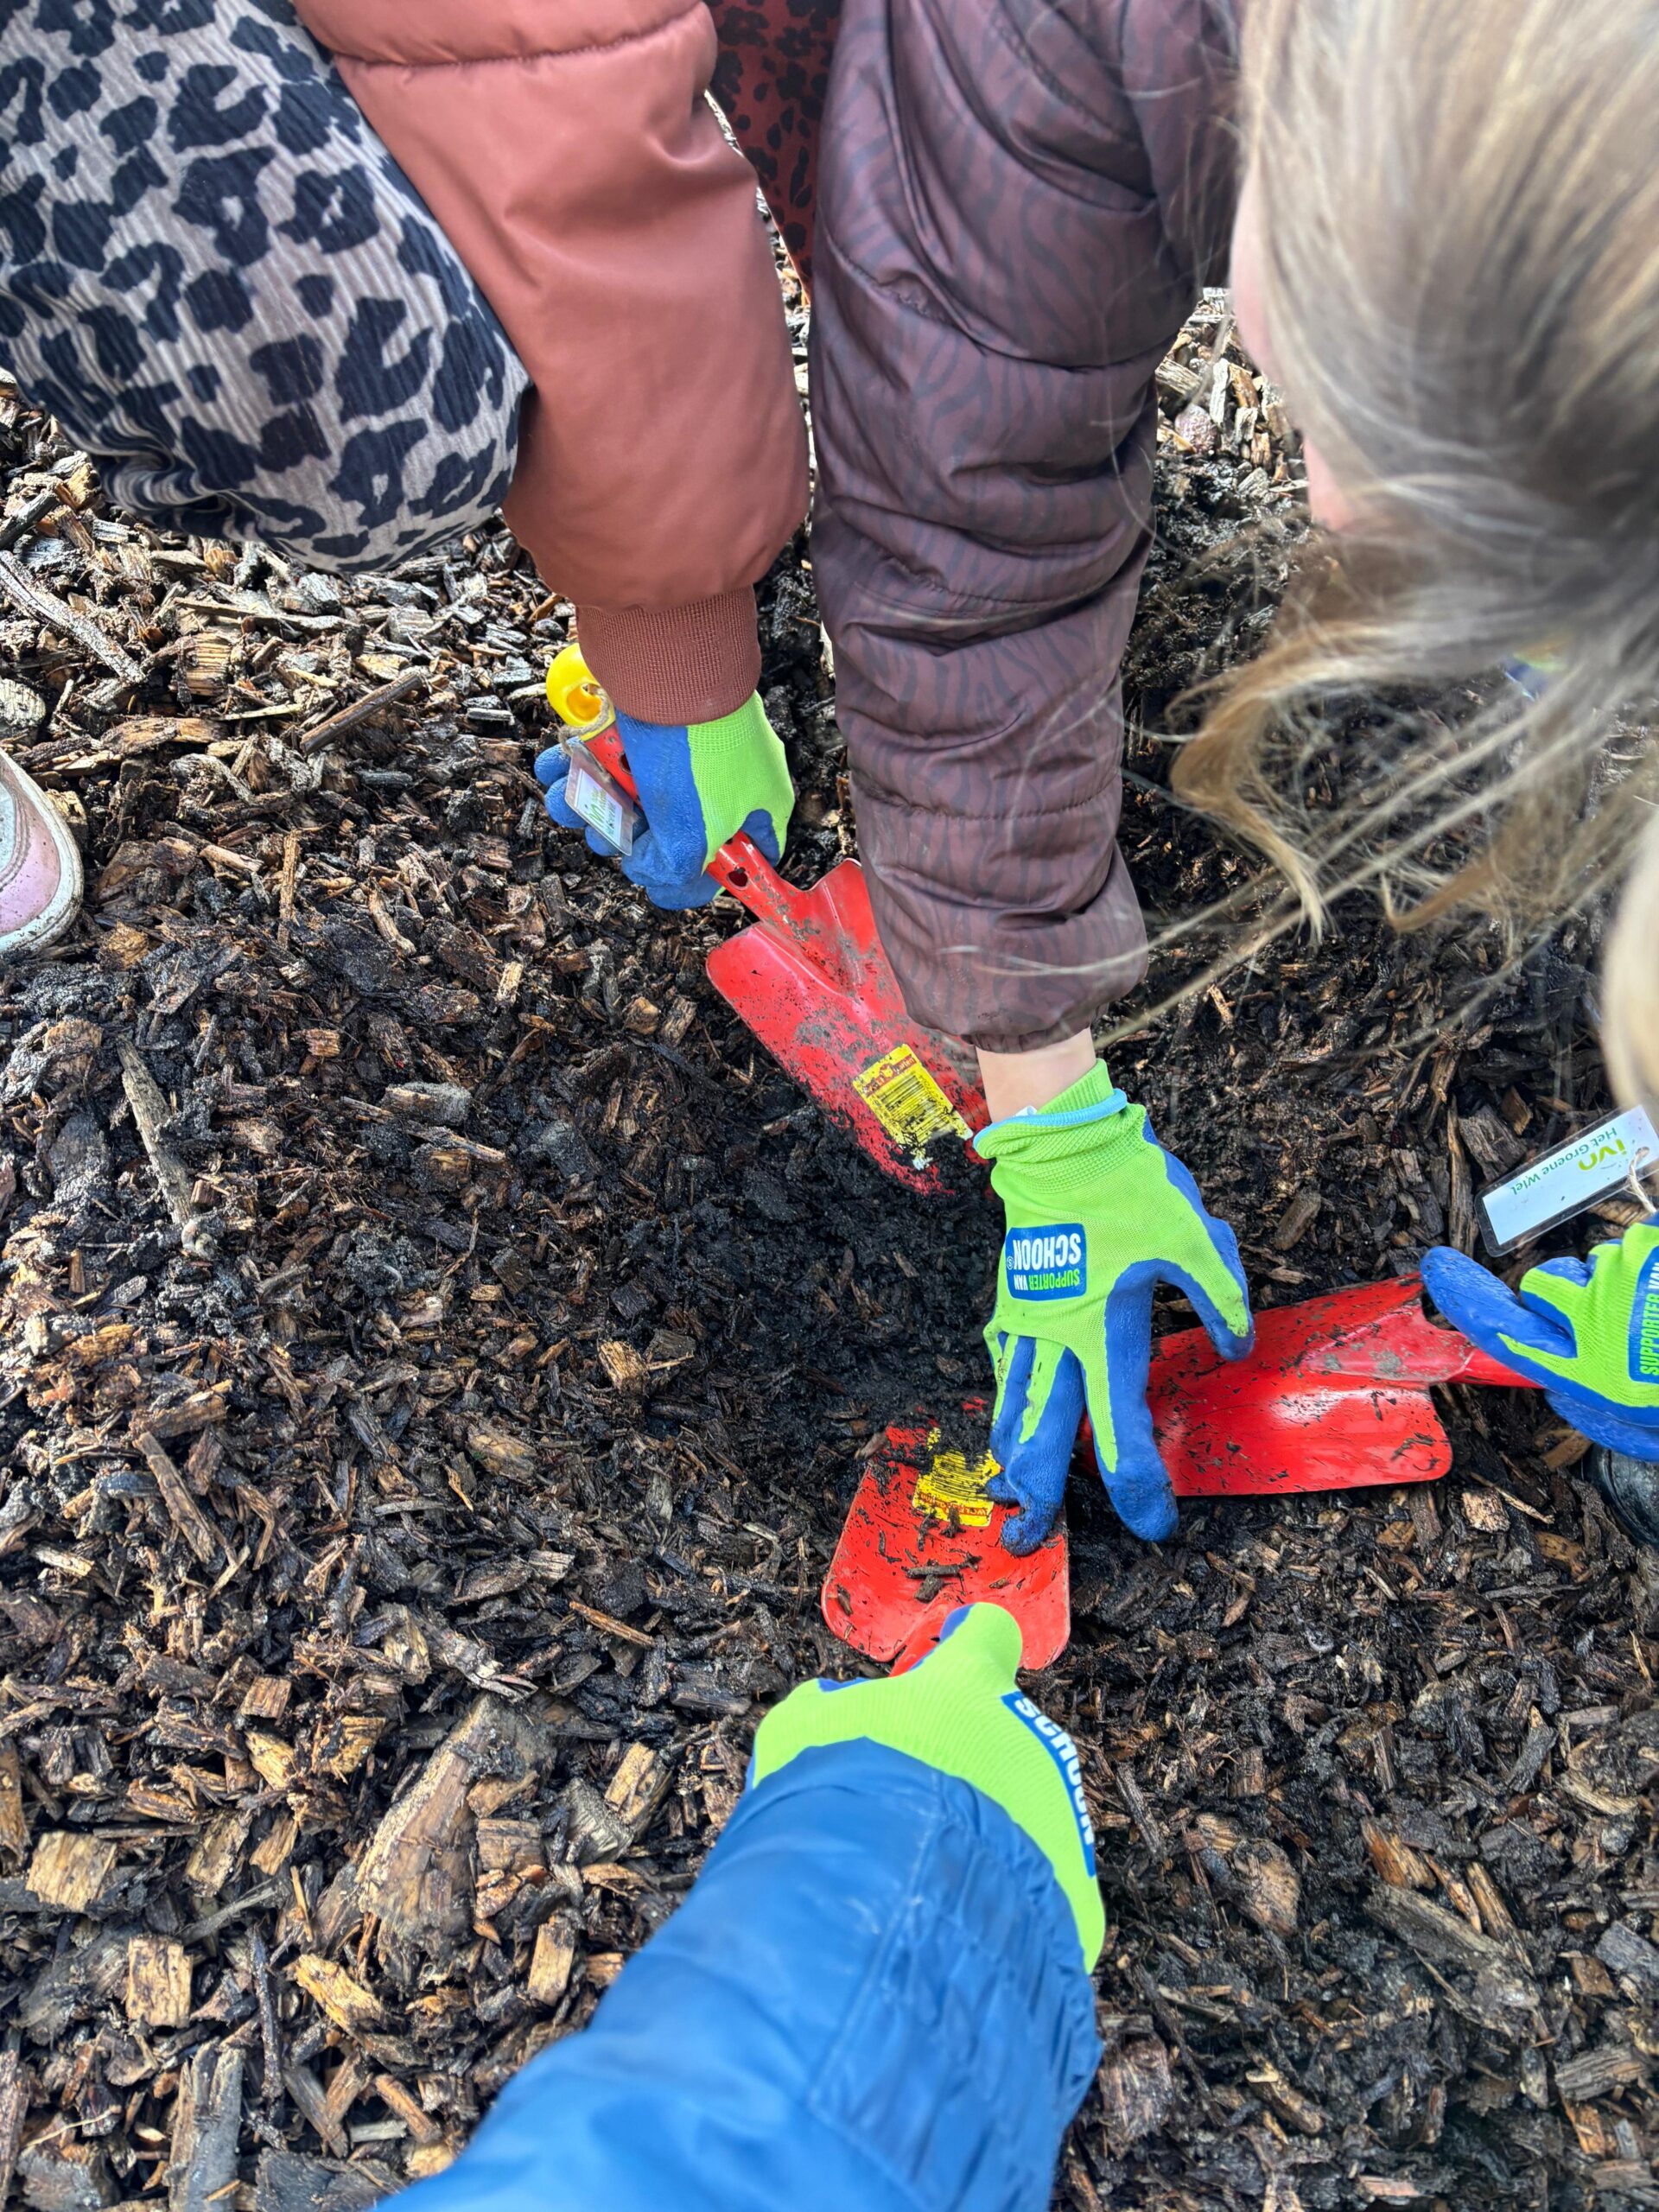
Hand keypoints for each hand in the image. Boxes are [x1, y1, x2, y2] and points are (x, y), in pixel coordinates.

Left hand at [535, 691, 792, 908]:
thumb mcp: (692, 830)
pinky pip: (613, 754)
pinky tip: (558, 768)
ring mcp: (684, 747)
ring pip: (634, 792)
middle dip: (629, 837)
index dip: (703, 880)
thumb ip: (674, 868)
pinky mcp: (649, 720)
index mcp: (757, 805)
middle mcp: (724, 777)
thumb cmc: (697, 743)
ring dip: (592, 803)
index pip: (742, 862)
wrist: (669, 653)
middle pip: (675, 830)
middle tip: (607, 835)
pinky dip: (580, 765)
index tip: (665, 884)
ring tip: (569, 799)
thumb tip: (646, 871)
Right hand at [750, 1601, 1102, 1965]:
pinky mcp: (1076, 1884)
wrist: (886, 1911)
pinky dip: (998, 1890)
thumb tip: (832, 1705)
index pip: (987, 1634)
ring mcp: (1059, 1810)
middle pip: (1001, 1731)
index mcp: (967, 1686)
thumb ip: (826, 1709)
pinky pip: (1032, 1879)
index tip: (944, 1660)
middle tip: (909, 1800)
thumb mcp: (801, 1734)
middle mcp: (1027, 1735)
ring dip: (980, 1826)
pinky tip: (953, 1913)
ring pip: (1020, 1807)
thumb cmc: (841, 1799)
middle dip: (961, 1757)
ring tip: (924, 1868)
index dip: (964, 1644)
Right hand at [975, 1061, 1252, 1548]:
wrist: (1063, 1142)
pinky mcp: (1013, 1301)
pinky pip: (1003, 1367)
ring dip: (1009, 1460)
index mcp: (1106, 1334)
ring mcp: (1027, 1322)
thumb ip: (1219, 1296)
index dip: (1138, 1487)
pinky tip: (1004, 1421)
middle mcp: (1059, 1340)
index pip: (1120, 1432)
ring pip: (1010, 1407)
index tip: (1154, 1524)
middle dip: (1042, 1499)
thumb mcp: (1197, 1238)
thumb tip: (1235, 1345)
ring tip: (1008, 1498)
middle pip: (1043, 1438)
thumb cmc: (1130, 1188)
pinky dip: (1003, 1404)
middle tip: (1036, 1543)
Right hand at [1423, 1220, 1658, 1459]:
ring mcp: (1629, 1275)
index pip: (1505, 1330)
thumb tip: (1561, 1377)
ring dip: (1623, 1283)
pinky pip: (1642, 1245)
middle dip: (1569, 1295)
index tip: (1437, 1266)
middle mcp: (1596, 1315)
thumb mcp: (1635, 1422)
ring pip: (1601, 1263)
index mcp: (1585, 1368)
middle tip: (1617, 1325)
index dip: (1466, 1301)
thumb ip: (1588, 1394)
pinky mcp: (1654, 1247)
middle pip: (1550, 1283)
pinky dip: (1652, 1266)